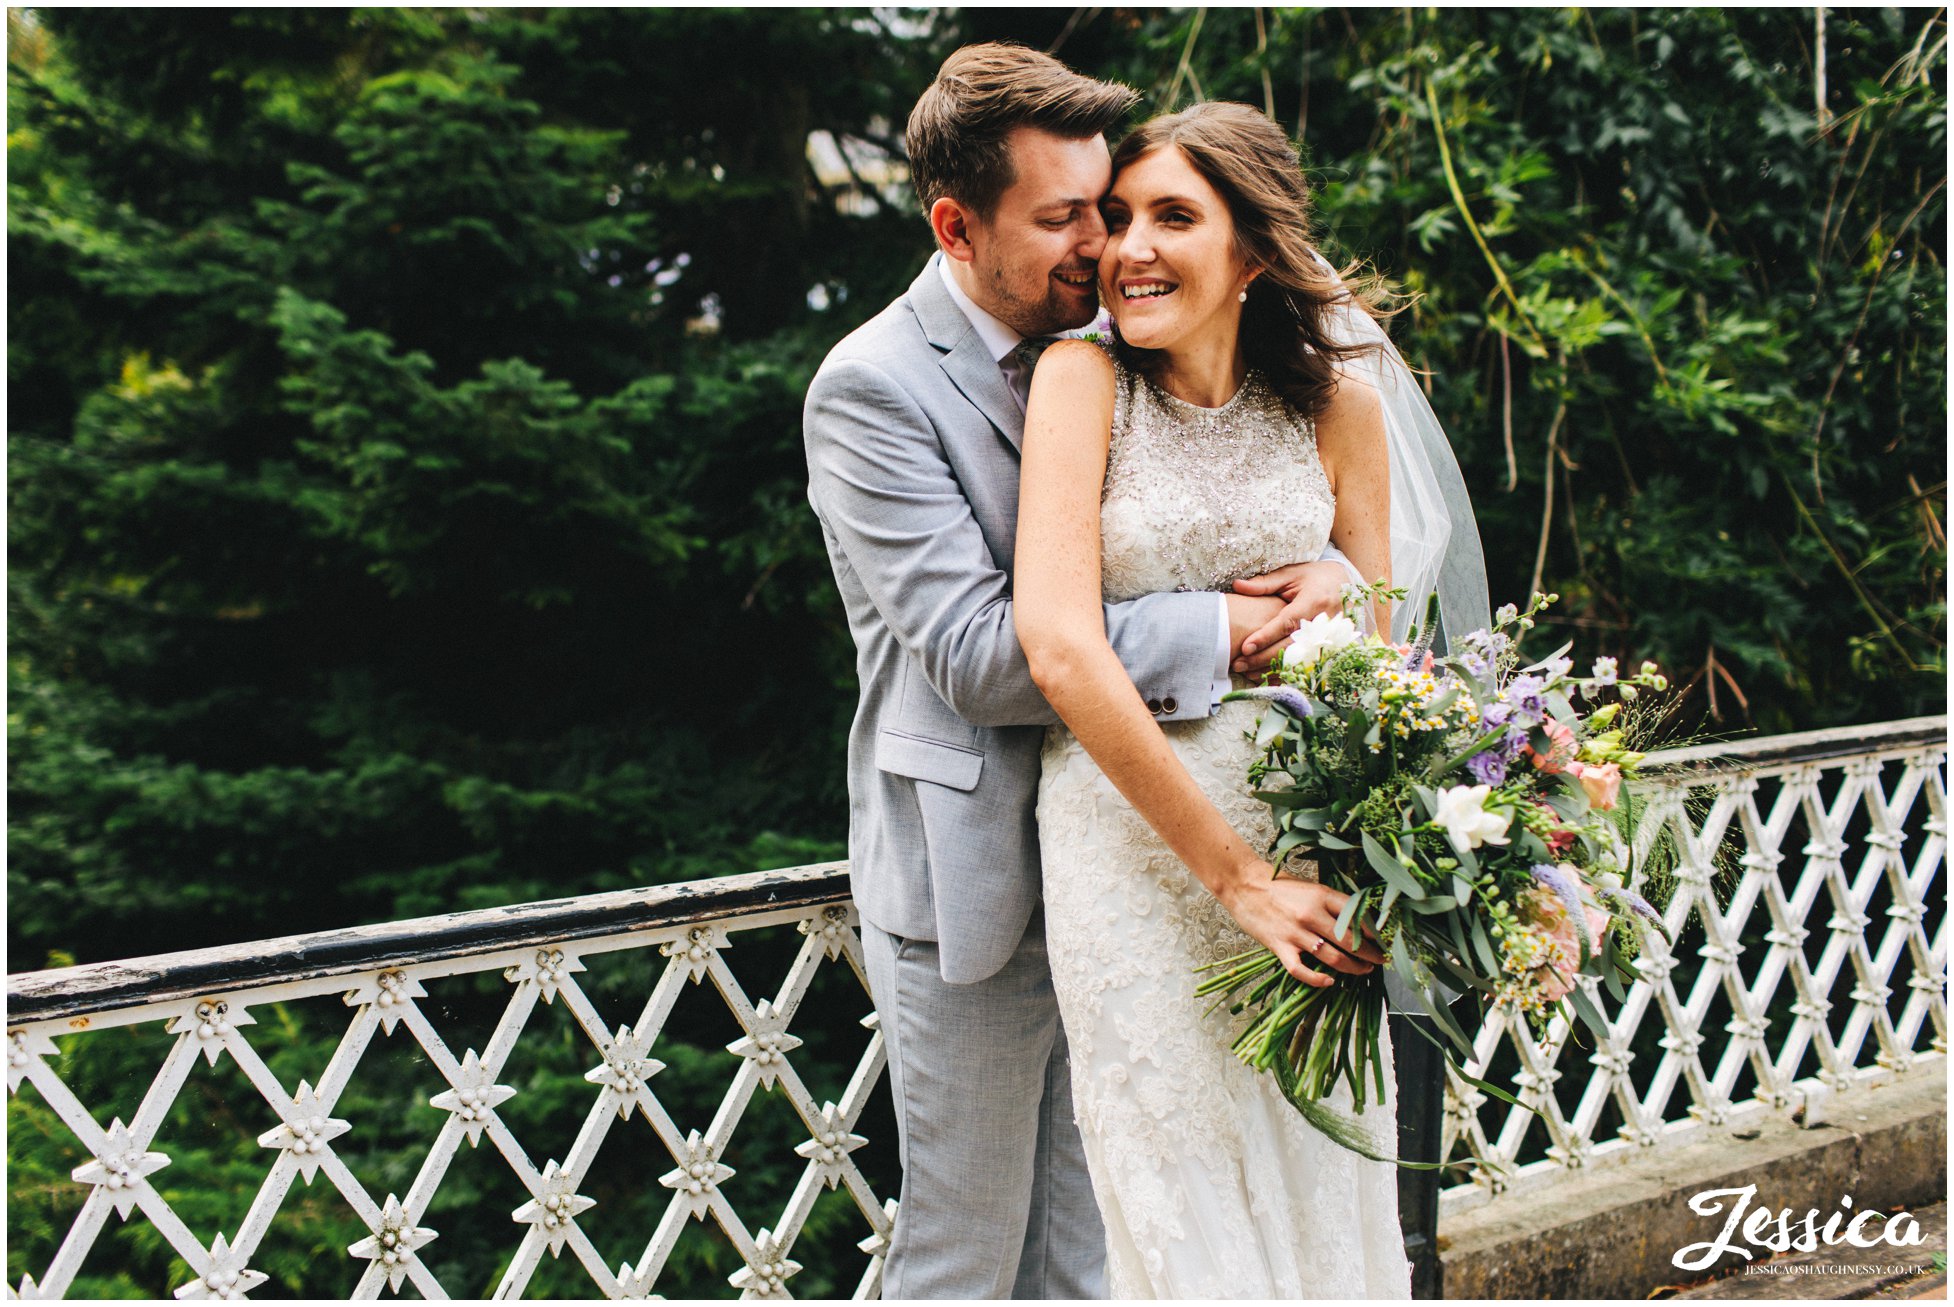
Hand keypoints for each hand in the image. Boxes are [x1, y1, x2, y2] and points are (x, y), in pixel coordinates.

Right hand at [1220, 862, 1386, 986]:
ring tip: (1364, 971)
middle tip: (1381, 961)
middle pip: (1350, 941)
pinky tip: (1329, 982)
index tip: (1386, 941)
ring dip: (1352, 967)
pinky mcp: (1279, 946)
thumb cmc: (1280, 886)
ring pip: (1332, 957)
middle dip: (1370, 954)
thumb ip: (1332, 903)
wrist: (1244, 885)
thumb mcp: (1312, 887)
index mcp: (1322, 895)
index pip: (1358, 917)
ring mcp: (1295, 932)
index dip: (1376, 933)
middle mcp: (1311, 914)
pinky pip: (1301, 970)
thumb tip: (1360, 921)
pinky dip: (1317, 979)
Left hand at [1229, 561, 1348, 674]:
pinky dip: (1288, 674)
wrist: (1343, 583)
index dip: (1267, 636)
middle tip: (1239, 664)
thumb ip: (1264, 583)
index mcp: (1314, 601)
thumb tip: (1237, 586)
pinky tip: (1268, 678)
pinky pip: (1308, 665)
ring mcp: (1330, 638)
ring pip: (1299, 660)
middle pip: (1292, 646)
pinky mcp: (1329, 647)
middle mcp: (1324, 622)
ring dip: (1273, 669)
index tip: (1246, 647)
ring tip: (1248, 673)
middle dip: (1264, 658)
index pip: (1288, 623)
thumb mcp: (1290, 574)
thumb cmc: (1313, 577)